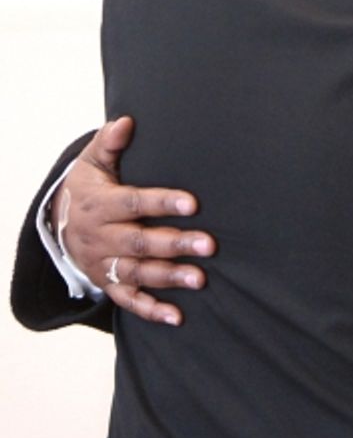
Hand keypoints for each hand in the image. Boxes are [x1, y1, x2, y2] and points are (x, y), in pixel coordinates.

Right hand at [50, 117, 215, 325]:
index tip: (192, 203)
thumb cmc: (88, 187)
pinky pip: (128, 300)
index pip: (133, 203)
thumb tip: (126, 121)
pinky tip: (178, 316)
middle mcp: (101, 237)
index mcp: (100, 204)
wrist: (58, 224)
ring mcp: (104, 263)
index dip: (162, 203)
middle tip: (210, 245)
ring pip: (137, 272)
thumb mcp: (92, 162)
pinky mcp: (108, 283)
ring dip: (169, 277)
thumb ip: (109, 143)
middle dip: (175, 244)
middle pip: (139, 242)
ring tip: (201, 278)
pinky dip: (151, 310)